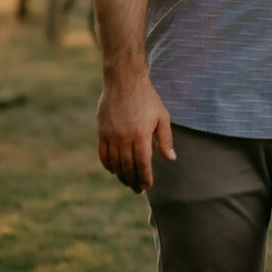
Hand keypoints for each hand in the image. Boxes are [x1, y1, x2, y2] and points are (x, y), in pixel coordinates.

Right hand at [97, 72, 176, 192]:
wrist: (124, 81)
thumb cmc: (147, 98)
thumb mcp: (162, 116)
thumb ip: (165, 139)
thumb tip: (170, 158)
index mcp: (141, 135)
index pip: (142, 164)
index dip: (145, 178)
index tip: (147, 186)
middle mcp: (124, 138)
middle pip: (128, 167)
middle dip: (133, 180)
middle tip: (137, 189)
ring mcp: (111, 136)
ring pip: (115, 163)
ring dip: (121, 175)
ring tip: (127, 182)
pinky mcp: (101, 132)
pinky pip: (103, 154)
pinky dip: (108, 165)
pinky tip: (113, 170)